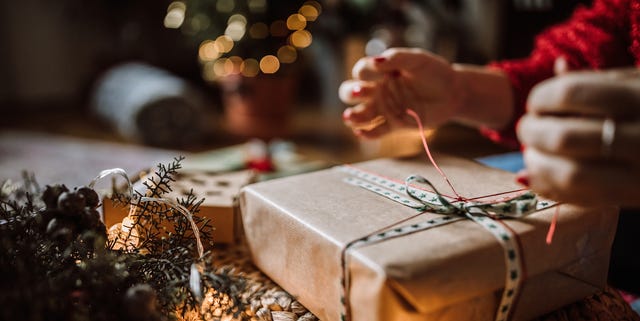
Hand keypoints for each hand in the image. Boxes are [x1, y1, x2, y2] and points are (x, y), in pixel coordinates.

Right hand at [338, 48, 463, 137]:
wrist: (453, 93)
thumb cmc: (434, 72)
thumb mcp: (418, 60)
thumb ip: (397, 58)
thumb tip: (375, 61)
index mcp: (381, 72)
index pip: (361, 71)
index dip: (365, 71)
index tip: (380, 70)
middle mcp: (378, 90)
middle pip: (350, 92)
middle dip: (351, 93)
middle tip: (360, 93)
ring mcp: (385, 108)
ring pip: (360, 114)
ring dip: (352, 117)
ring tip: (350, 118)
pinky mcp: (394, 124)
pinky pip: (376, 131)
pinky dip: (366, 134)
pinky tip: (361, 133)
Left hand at [517, 68, 639, 205]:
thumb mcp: (639, 84)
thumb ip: (598, 79)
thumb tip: (557, 66)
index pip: (572, 93)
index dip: (542, 97)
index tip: (535, 103)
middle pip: (565, 138)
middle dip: (533, 133)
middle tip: (526, 129)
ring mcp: (639, 174)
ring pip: (570, 175)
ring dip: (536, 165)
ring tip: (530, 154)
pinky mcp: (631, 199)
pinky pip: (579, 200)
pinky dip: (549, 188)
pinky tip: (539, 175)